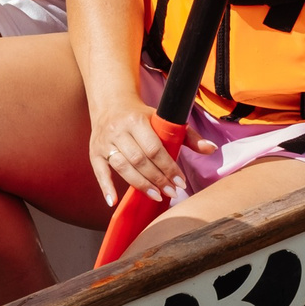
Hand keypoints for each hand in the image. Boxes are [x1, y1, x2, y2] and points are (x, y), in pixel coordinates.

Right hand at [86, 99, 212, 207]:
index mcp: (135, 120)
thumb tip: (211, 149)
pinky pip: (99, 172)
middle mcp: (118, 130)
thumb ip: (187, 135)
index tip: (181, 182)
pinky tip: (114, 201)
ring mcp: (104, 142)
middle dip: (158, 179)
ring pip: (122, 167)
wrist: (110, 104)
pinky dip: (105, 187)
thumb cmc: (141, 115)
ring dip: (140, 184)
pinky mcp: (94, 152)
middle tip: (173, 192)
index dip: (168, 167)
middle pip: (139, 160)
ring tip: (156, 196)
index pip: (154, 148)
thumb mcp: (163, 119)